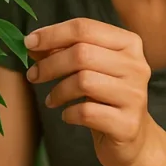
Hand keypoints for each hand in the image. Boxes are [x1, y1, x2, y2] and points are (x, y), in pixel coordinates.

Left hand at [24, 18, 160, 165]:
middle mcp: (137, 66)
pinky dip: (69, 113)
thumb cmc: (106, 97)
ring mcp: (135, 95)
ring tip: (51, 100)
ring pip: (84, 81)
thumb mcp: (89, 69)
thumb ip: (64, 52)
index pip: (84, 27)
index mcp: (129, 43)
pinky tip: (67, 116)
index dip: (52, 34)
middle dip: (50, 64)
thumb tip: (33, 43)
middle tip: (33, 75)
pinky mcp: (127, 124)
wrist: (133, 138)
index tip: (29, 43)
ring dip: (58, 91)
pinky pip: (87, 112)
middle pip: (82, 54)